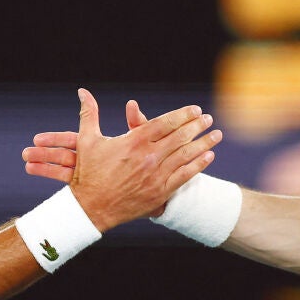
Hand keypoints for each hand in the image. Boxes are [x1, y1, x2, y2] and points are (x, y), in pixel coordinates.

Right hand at [28, 90, 220, 231]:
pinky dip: (198, 165)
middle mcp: (148, 156)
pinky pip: (184, 176)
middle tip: (208, 119)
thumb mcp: (87, 140)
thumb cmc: (88, 173)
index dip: (182, 114)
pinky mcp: (160, 192)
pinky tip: (209, 157)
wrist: (90, 208)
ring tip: (216, 135)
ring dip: (203, 143)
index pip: (164, 122)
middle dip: (197, 126)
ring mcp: (155, 175)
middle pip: (179, 136)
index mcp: (133, 141)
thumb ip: (89, 113)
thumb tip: (82, 91)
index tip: (195, 109)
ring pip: (186, 155)